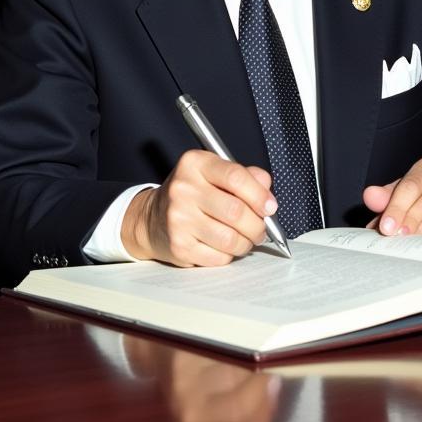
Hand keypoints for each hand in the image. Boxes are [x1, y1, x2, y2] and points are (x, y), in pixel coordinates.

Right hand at [121, 150, 275, 266]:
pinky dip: (229, 255)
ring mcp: (179, 219)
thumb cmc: (191, 194)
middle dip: (257, 224)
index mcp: (195, 164)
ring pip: (230, 239)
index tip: (270, 206)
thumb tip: (266, 187)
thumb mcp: (214, 173)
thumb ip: (244, 175)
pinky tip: (225, 246)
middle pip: (235, 211)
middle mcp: (183, 189)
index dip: (259, 195)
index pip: (235, 177)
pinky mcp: (179, 246)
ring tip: (246, 238)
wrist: (152, 218)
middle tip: (261, 228)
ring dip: (246, 242)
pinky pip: (219, 257)